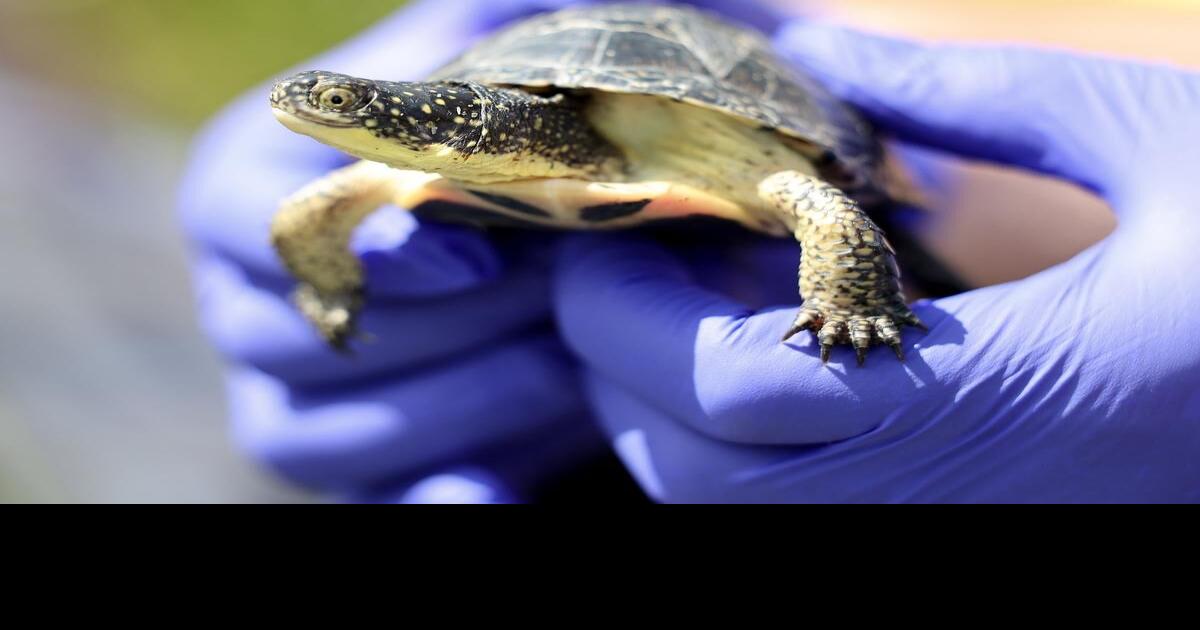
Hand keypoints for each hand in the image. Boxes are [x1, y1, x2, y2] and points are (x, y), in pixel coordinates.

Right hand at [178, 0, 783, 501]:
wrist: (547, 261)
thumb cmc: (517, 149)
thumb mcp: (513, 73)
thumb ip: (511, 28)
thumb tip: (541, 2)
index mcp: (254, 185)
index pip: (245, 215)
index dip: (358, 240)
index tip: (478, 252)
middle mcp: (247, 298)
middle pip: (292, 335)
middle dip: (445, 326)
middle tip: (565, 304)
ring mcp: (291, 399)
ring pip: (331, 433)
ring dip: (465, 402)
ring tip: (577, 367)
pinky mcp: (359, 473)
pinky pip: (386, 500)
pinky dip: (445, 499)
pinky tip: (500, 497)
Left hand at [552, 22, 1199, 501]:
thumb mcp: (1167, 134)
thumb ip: (974, 95)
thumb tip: (818, 52)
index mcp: (1008, 394)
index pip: (727, 389)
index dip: (626, 315)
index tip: (608, 225)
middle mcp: (960, 498)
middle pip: (695, 475)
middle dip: (620, 366)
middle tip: (625, 258)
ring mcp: (963, 531)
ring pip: (733, 516)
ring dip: (666, 413)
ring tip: (686, 299)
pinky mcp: (977, 527)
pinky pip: (796, 521)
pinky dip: (737, 451)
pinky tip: (771, 356)